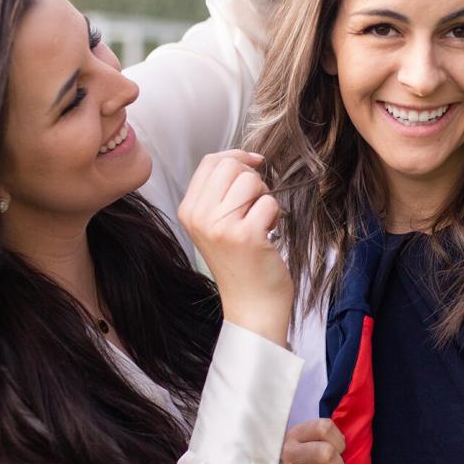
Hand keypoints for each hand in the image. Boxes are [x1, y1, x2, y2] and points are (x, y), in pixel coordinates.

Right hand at [178, 150, 292, 344]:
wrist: (252, 306)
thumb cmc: (241, 264)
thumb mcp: (216, 225)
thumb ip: (221, 192)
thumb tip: (245, 158)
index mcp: (189, 211)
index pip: (211, 162)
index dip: (238, 157)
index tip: (256, 164)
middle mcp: (200, 217)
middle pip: (231, 166)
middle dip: (253, 179)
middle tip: (257, 205)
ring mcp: (221, 227)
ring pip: (251, 180)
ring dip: (265, 197)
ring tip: (261, 221)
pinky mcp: (247, 236)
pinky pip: (269, 202)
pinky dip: (274, 215)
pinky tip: (268, 235)